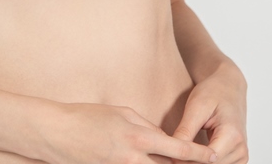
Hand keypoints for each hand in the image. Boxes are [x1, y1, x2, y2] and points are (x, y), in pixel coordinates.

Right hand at [44, 102, 217, 163]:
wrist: (58, 133)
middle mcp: (134, 158)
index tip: (213, 155)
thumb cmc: (89, 117)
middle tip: (202, 163)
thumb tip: (162, 138)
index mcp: (139, 136)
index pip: (177, 148)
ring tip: (174, 163)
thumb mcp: (122, 113)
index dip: (198, 154)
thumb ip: (146, 126)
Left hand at [171, 63, 247, 163]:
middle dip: (189, 161)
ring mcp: (241, 156)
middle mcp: (241, 150)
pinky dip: (203, 162)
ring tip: (179, 153)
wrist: (228, 87)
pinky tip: (191, 155)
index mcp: (233, 136)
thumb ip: (186, 131)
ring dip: (195, 162)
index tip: (170, 155)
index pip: (207, 160)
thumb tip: (172, 153)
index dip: (186, 159)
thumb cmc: (213, 92)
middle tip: (170, 154)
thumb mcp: (196, 106)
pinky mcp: (237, 159)